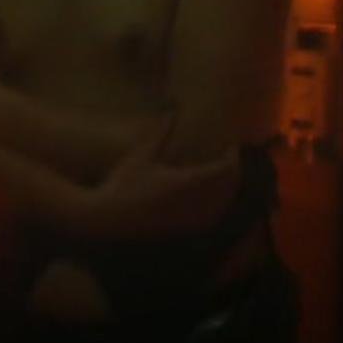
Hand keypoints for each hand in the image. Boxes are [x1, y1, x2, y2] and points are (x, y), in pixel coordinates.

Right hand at [82, 113, 239, 237]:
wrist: (109, 219)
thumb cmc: (123, 183)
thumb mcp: (141, 155)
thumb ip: (161, 134)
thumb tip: (172, 113)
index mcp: (186, 181)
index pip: (224, 169)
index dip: (233, 156)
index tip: (231, 146)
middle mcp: (193, 203)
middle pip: (229, 187)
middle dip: (234, 171)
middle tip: (230, 157)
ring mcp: (190, 219)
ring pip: (224, 204)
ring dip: (229, 189)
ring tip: (224, 175)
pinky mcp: (184, 230)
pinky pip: (212, 218)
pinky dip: (219, 206)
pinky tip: (212, 199)